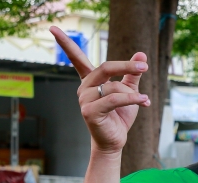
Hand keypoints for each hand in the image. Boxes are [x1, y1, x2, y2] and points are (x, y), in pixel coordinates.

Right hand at [51, 26, 150, 154]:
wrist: (115, 140)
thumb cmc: (120, 116)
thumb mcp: (129, 91)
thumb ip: (132, 73)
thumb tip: (141, 53)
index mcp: (90, 80)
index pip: (76, 58)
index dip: (65, 43)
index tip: (52, 27)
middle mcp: (84, 88)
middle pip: (105, 67)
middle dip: (126, 66)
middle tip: (144, 66)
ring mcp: (84, 100)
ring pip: (113, 87)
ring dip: (132, 94)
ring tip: (143, 100)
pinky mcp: (89, 112)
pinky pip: (114, 99)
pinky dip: (131, 99)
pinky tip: (144, 101)